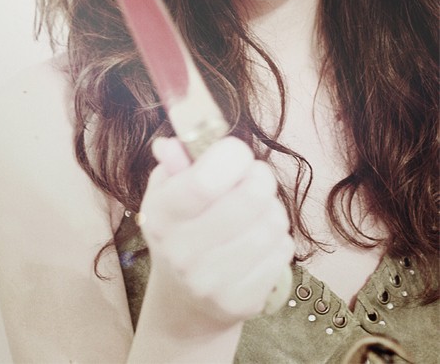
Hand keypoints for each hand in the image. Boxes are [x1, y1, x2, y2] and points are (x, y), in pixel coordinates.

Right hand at [140, 136, 293, 327]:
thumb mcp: (168, 191)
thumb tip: (172, 144)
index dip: (232, 156)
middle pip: (251, 197)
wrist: (185, 297)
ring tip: (255, 211)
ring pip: (273, 221)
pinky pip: (283, 249)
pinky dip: (278, 238)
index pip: (204, 182)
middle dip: (261, 177)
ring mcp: (212, 282)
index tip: (236, 153)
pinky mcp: (242, 301)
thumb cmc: (182, 227)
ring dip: (271, 208)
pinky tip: (259, 240)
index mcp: (161, 217)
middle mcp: (182, 252)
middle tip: (254, 177)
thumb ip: (176, 162)